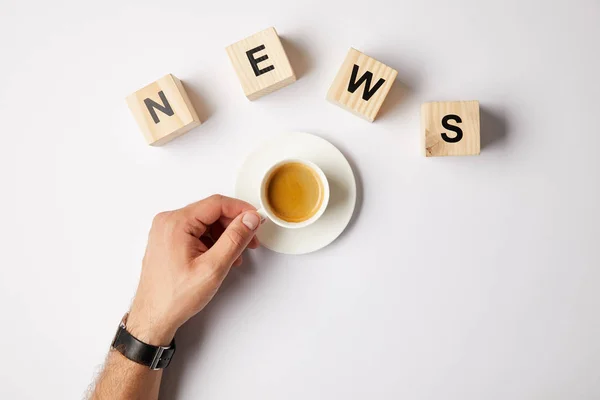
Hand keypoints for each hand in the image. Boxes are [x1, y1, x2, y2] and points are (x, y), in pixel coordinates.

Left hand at [126, 195, 261, 344]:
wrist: (153, 317)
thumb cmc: (175, 297)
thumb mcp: (213, 267)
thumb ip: (235, 239)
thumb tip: (249, 219)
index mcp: (176, 223)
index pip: (217, 203)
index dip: (241, 210)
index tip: (256, 220)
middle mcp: (168, 222)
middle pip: (211, 212)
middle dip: (234, 225)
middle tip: (250, 240)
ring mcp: (166, 231)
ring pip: (205, 223)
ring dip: (224, 235)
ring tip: (236, 256)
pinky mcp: (168, 240)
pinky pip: (196, 232)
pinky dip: (212, 242)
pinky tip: (221, 257)